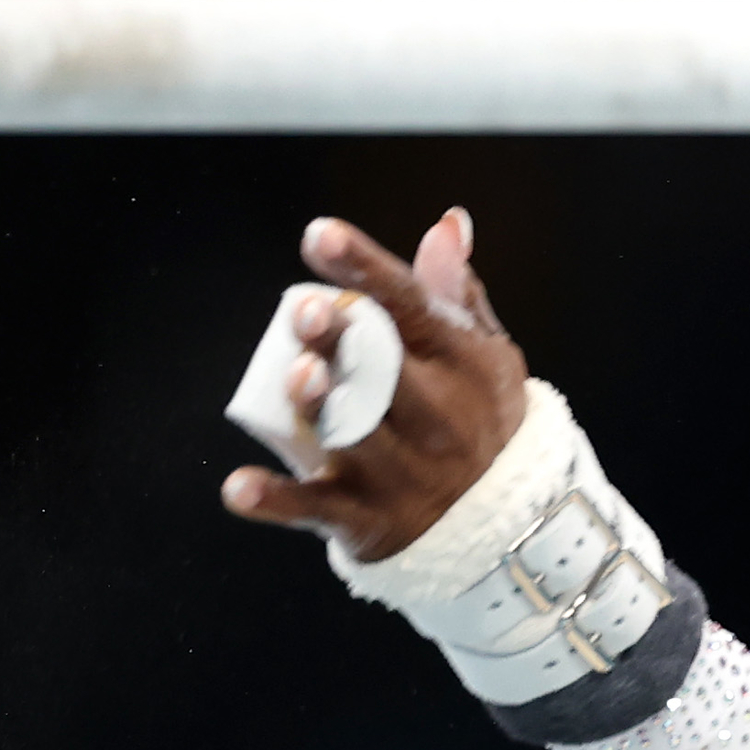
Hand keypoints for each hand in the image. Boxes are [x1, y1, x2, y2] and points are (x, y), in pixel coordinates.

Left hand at [217, 209, 530, 561]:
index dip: (366, 269)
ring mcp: (401, 471)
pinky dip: (276, 501)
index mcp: (461, 365)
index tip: (320, 235)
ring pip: (355, 438)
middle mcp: (436, 417)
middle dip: (344, 341)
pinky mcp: (366, 518)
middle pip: (384, 373)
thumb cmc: (483, 421)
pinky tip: (238, 487)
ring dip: (321, 408)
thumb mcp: (487, 356)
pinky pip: (317, 511)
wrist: (511, 526)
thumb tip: (446, 223)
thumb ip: (455, 294)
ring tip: (298, 377)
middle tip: (306, 309)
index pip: (412, 308)